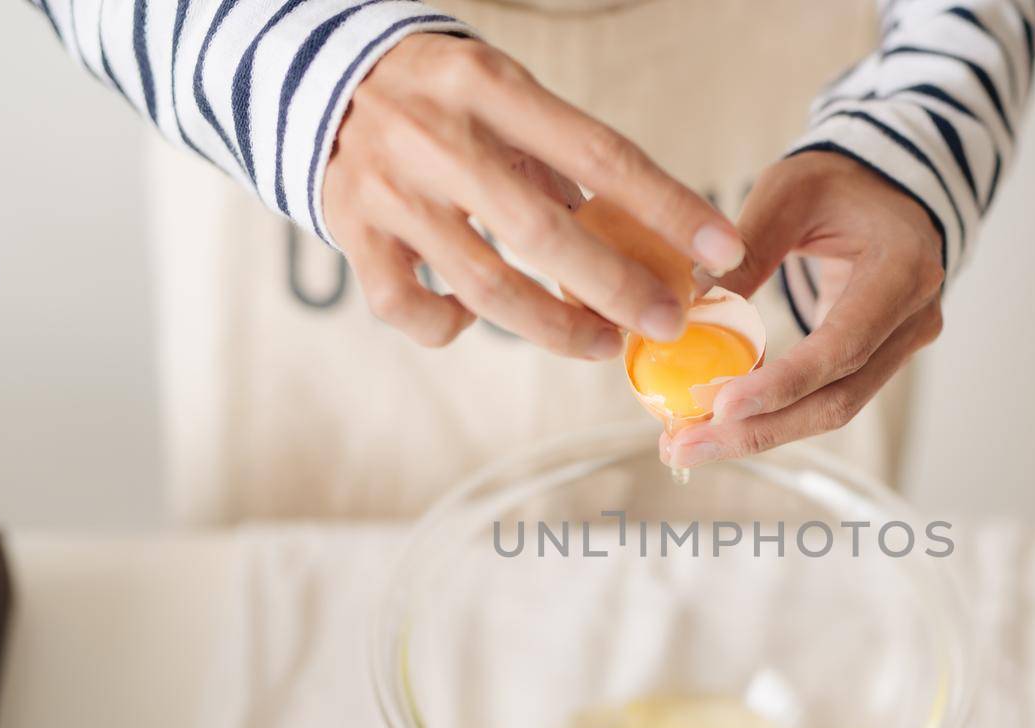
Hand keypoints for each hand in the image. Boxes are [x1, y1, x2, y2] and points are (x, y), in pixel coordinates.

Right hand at [323, 35, 743, 354]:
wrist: (313, 77)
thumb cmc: (440, 97)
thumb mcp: (503, 96)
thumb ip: (562, 158)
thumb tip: (646, 238)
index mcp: (491, 88)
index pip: (600, 154)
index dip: (667, 208)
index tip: (721, 250)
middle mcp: (437, 137)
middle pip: (543, 230)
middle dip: (616, 287)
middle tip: (665, 321)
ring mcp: (390, 191)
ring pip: (484, 286)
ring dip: (554, 326)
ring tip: (600, 343)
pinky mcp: (352, 235)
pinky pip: (409, 307)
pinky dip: (449, 327)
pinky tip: (472, 321)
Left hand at [663, 152, 944, 467]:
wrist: (892, 192)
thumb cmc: (841, 183)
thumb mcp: (791, 192)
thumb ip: (747, 244)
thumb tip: (690, 300)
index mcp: (903, 270)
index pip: (844, 344)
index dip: (784, 382)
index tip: (722, 406)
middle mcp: (913, 319)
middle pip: (838, 399)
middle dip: (758, 430)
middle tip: (684, 446)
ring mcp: (901, 347)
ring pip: (832, 410)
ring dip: (759, 434)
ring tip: (688, 445)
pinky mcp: (878, 362)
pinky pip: (825, 398)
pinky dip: (772, 416)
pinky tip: (717, 425)